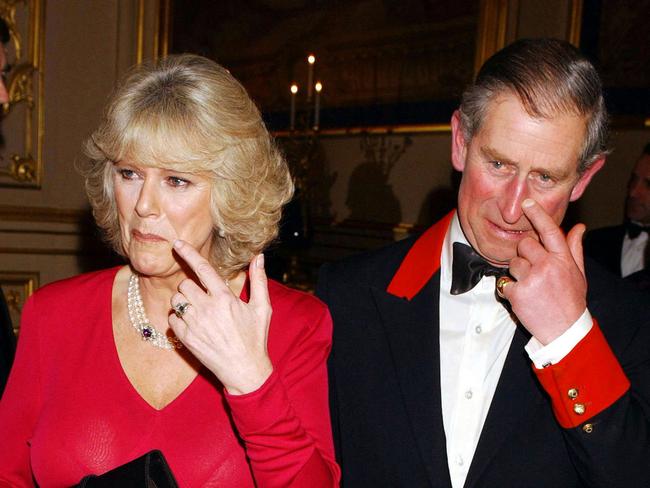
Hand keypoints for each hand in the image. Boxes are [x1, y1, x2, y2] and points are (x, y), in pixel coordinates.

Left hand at [168, 240, 272, 394]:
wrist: (245, 370)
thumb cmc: (255, 338)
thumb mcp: (263, 308)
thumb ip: (259, 280)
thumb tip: (259, 257)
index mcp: (225, 298)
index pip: (202, 268)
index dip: (189, 253)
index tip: (177, 242)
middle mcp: (207, 309)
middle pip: (185, 284)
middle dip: (191, 287)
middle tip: (203, 297)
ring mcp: (195, 325)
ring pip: (176, 300)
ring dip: (184, 302)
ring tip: (198, 310)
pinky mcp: (186, 339)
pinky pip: (172, 319)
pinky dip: (179, 319)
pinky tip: (193, 324)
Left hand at [500, 199, 586, 343]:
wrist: (564, 330)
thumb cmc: (571, 301)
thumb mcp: (578, 274)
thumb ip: (574, 249)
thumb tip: (579, 227)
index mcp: (563, 259)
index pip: (549, 230)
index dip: (537, 215)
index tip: (527, 203)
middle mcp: (548, 265)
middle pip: (524, 244)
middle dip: (524, 254)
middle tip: (533, 270)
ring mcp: (532, 279)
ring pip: (512, 263)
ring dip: (517, 273)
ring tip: (530, 287)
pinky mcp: (518, 292)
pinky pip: (504, 282)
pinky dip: (509, 290)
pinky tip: (523, 298)